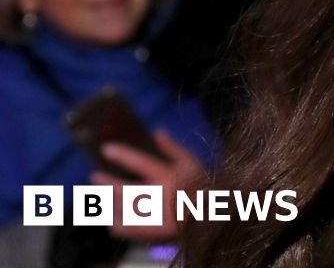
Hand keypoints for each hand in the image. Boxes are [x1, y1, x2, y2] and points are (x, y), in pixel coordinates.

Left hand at [90, 130, 206, 242]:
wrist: (209, 218)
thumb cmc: (202, 187)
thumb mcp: (193, 163)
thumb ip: (174, 148)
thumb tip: (158, 131)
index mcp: (170, 178)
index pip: (140, 163)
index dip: (121, 155)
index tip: (106, 149)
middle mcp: (159, 197)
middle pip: (124, 188)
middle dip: (107, 181)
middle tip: (95, 176)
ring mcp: (152, 216)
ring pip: (121, 209)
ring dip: (109, 201)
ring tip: (102, 195)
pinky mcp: (149, 232)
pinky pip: (123, 229)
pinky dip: (114, 223)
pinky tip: (111, 218)